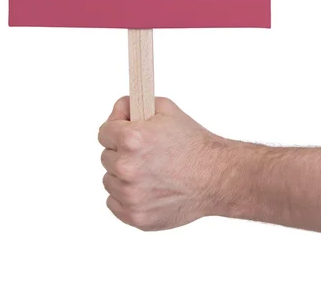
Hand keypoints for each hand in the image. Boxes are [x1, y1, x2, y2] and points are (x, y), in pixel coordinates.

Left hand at [98, 97, 227, 230]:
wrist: (217, 176)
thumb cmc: (195, 144)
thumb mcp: (167, 110)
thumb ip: (135, 104)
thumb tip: (118, 109)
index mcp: (131, 139)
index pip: (104, 132)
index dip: (117, 129)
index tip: (127, 133)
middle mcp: (127, 168)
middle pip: (106, 157)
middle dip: (122, 153)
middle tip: (146, 154)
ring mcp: (130, 195)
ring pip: (109, 181)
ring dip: (123, 176)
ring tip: (150, 172)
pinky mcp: (135, 217)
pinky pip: (114, 203)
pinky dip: (126, 197)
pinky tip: (147, 189)